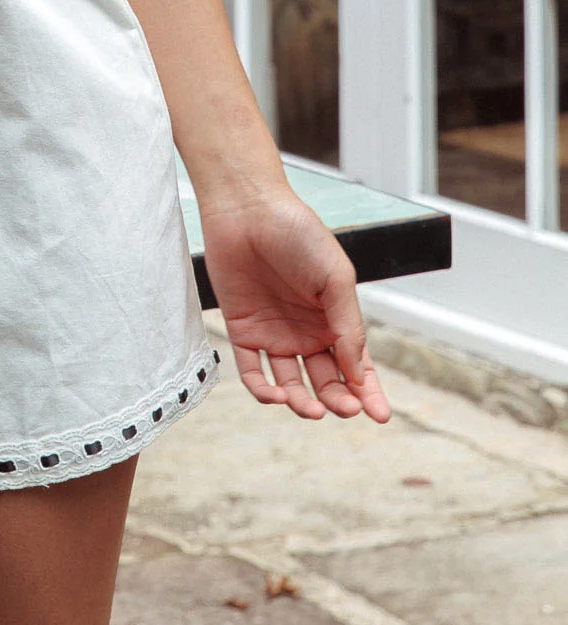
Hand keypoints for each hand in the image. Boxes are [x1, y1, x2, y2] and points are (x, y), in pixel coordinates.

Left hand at [200, 190, 391, 422]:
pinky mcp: (243, 331)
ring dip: (302, 403)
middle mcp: (306, 332)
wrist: (248, 208)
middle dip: (338, 401)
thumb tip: (358, 374)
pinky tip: (277, 395)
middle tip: (344, 409)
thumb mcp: (335, 277)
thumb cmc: (297, 233)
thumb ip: (348, 325)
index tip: (380, 416)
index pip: (356, 366)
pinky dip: (264, 390)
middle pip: (326, 381)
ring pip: (291, 384)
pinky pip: (253, 371)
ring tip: (312, 409)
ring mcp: (275, 333)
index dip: (369, 392)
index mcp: (335, 319)